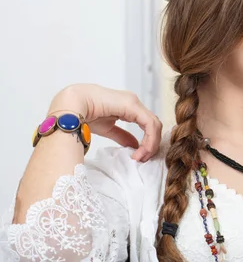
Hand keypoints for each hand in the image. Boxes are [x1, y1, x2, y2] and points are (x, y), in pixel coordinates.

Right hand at [48, 84, 162, 161]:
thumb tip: (134, 145)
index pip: (148, 125)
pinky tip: (140, 150)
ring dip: (151, 143)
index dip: (148, 142)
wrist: (69, 105)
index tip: (140, 157)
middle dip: (151, 144)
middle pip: (153, 125)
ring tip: (140, 157)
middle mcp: (133, 102)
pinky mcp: (131, 105)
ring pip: (154, 124)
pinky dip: (149, 138)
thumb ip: (122, 136)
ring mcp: (133, 102)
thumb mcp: (107, 128)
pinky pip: (148, 123)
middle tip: (142, 159)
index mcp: (128, 106)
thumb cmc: (82, 114)